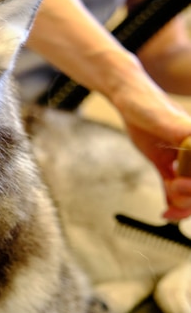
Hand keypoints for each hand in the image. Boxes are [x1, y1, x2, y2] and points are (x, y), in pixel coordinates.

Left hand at [117, 88, 190, 219]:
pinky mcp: (167, 164)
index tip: (179, 184)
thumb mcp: (162, 118)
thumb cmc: (145, 103)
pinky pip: (175, 189)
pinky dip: (173, 203)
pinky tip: (166, 212)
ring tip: (167, 207)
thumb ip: (181, 132)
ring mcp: (183, 160)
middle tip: (172, 190)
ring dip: (183, 204)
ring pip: (190, 191)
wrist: (127, 99)